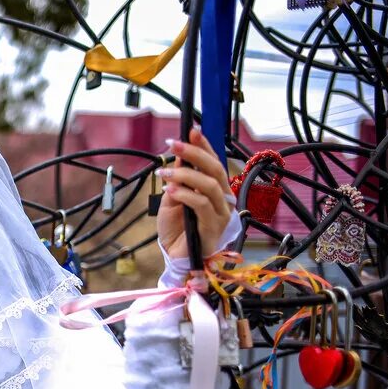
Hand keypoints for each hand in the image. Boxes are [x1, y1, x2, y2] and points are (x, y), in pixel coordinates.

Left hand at [156, 126, 233, 259]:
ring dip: (185, 175)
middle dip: (194, 153)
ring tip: (163, 174)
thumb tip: (178, 159)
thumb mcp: (172, 200)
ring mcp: (221, 214)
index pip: (213, 163)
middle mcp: (223, 200)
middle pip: (215, 169)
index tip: (191, 131)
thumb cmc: (177, 230)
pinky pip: (201, 205)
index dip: (204, 146)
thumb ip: (178, 181)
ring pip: (209, 185)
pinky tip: (170, 191)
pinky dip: (185, 194)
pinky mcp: (213, 227)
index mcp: (216, 191)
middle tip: (174, 144)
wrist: (175, 257)